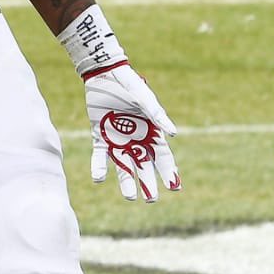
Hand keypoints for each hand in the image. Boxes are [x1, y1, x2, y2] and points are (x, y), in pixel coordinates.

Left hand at [84, 65, 179, 202]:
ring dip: (126, 181)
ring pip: (123, 166)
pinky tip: (99, 178)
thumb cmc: (128, 83)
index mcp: (150, 131)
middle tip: (151, 199)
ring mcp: (117, 140)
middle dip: (148, 183)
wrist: (103, 73)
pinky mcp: (99, 136)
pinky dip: (99, 167)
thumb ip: (156, 115)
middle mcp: (135, 139)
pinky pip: (99, 156)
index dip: (168, 171)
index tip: (174, 187)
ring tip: (130, 198)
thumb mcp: (144, 98)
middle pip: (144, 166)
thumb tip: (173, 134)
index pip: (162, 156)